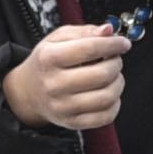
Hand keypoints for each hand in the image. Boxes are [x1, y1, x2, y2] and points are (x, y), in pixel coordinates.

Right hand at [3, 22, 131, 132]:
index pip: (89, 48)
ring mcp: (62, 106)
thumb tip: (108, 30)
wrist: (28, 91)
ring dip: (118, 83)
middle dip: (116, 64)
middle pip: (101, 74)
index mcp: (49, 58)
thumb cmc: (48, 61)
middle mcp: (54, 84)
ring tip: (113, 76)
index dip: (113, 44)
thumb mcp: (58, 39)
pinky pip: (105, 117)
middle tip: (115, 60)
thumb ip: (85, 32)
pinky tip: (109, 94)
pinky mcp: (71, 122)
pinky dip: (115, 104)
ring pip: (106, 97)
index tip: (124, 43)